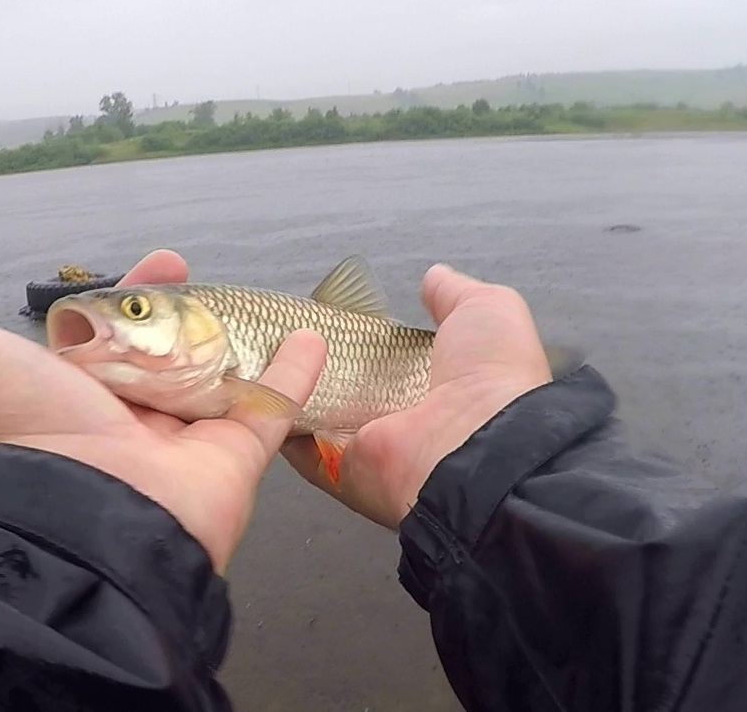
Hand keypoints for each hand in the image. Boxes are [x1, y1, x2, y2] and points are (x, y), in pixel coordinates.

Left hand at [0, 250, 327, 573]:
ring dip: (236, 340)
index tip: (161, 261)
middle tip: (192, 268)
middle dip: (177, 309)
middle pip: (158, 353)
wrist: (83, 514)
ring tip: (259, 298)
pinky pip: (267, 411)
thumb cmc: (26, 427)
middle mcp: (120, 422)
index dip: (130, 293)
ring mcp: (178, 445)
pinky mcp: (229, 463)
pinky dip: (294, 376)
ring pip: (214, 380)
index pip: (103, 334)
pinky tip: (311, 339)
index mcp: (67, 397)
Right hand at [282, 263, 554, 528]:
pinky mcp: (337, 469)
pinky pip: (297, 446)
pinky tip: (258, 386)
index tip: (333, 314)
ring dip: (291, 385)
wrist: (476, 443)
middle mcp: (400, 419)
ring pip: (316, 413)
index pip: (387, 360)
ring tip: (264, 349)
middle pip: (346, 386)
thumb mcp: (487, 310)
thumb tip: (435, 278)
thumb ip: (455, 294)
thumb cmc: (488, 376)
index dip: (362, 337)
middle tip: (286, 329)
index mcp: (434, 385)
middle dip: (317, 360)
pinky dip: (277, 419)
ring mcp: (367, 446)